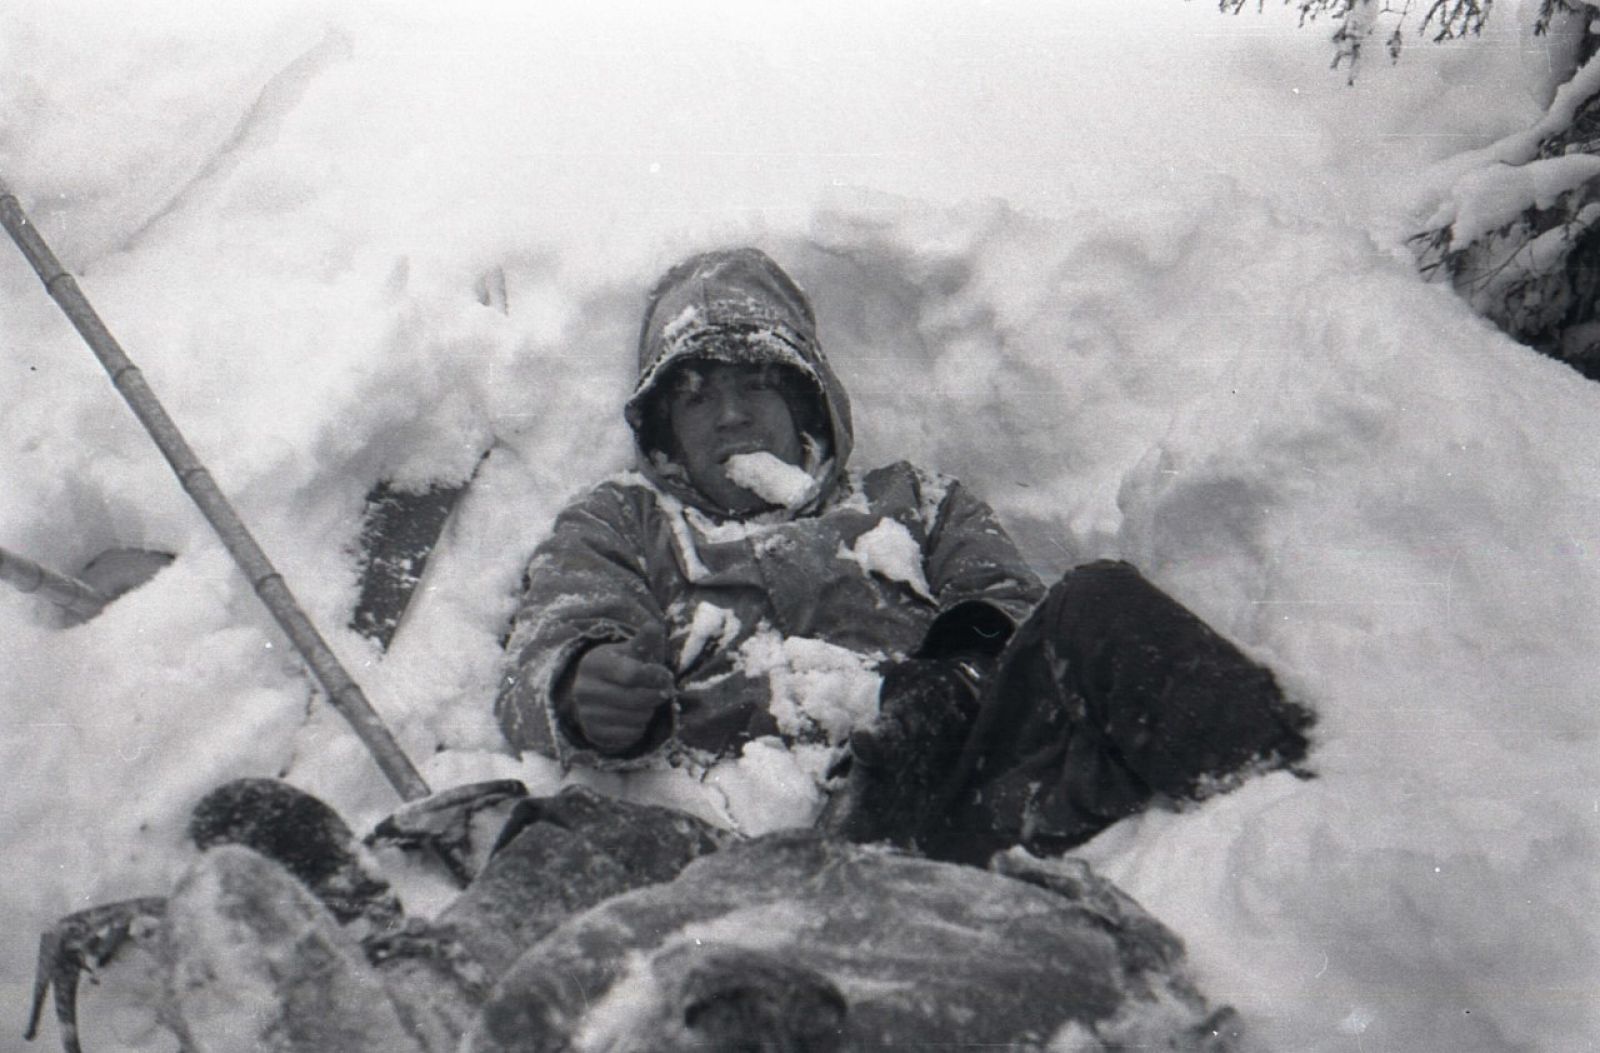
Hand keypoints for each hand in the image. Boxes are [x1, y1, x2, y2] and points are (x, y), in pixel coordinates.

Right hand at [570, 632, 674, 752]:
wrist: (600, 694)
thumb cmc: (624, 668)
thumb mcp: (633, 652)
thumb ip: (645, 641)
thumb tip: (653, 626)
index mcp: (593, 664)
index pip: (633, 674)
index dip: (657, 676)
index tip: (667, 675)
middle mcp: (584, 689)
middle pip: (636, 698)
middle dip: (655, 695)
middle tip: (662, 691)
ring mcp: (586, 714)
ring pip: (636, 717)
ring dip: (648, 711)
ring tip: (645, 702)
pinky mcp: (594, 734)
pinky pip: (631, 735)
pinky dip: (639, 727)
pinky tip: (635, 716)